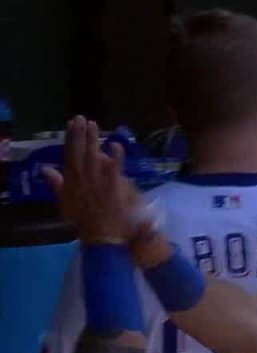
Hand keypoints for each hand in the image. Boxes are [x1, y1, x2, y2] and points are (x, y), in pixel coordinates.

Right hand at [41, 116, 146, 244]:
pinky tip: (116, 145)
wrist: (100, 234)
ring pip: (94, 155)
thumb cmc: (82, 219)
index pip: (69, 153)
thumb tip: (45, 169)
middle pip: (80, 151)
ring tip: (94, 125)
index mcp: (71, 180)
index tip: (71, 123)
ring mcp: (97, 182)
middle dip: (80, 133)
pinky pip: (114, 168)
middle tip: (82, 118)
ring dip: (94, 139)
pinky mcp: (112, 186)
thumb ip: (55, 183)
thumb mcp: (64, 201)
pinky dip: (115, 156)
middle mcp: (82, 178)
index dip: (70, 137)